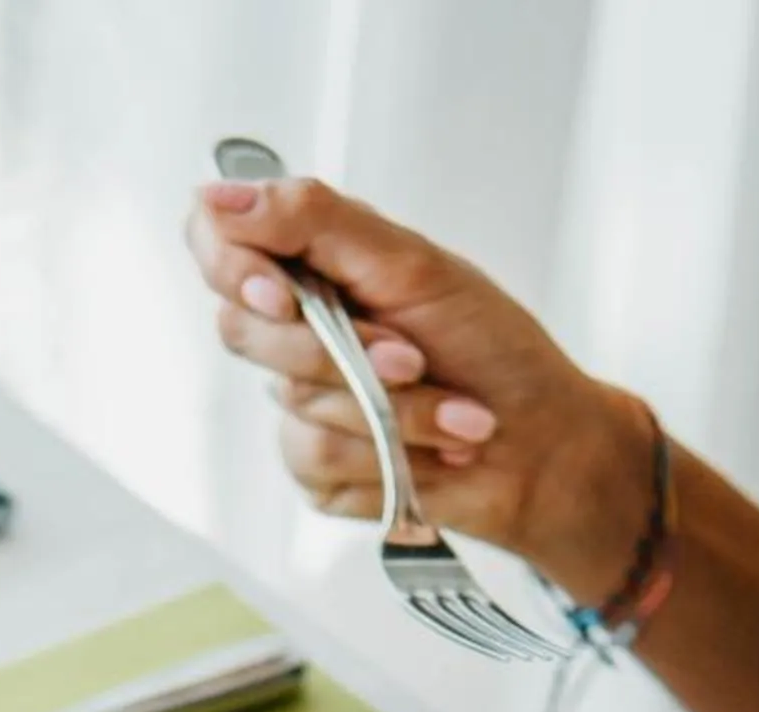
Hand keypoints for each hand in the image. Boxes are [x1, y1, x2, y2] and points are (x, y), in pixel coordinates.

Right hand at [187, 175, 650, 609]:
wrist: (538, 448)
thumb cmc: (492, 350)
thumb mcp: (413, 264)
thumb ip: (316, 222)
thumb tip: (223, 194)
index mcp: (315, 265)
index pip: (219, 243)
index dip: (230, 265)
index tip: (281, 293)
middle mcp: (296, 330)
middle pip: (244, 330)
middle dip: (340, 352)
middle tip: (413, 358)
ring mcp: (301, 403)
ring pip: (296, 404)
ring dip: (388, 413)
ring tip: (454, 415)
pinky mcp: (315, 470)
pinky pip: (316, 461)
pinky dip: (386, 458)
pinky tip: (431, 455)